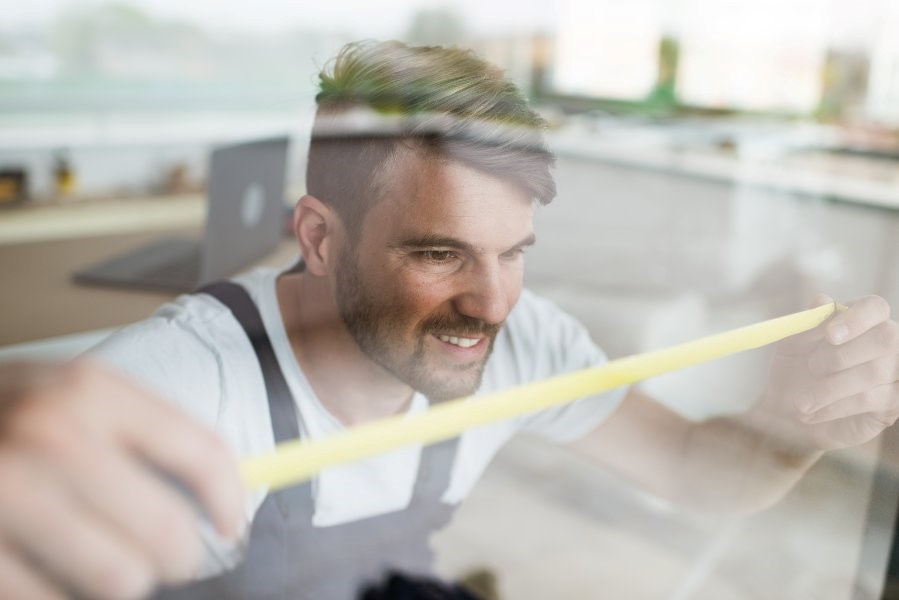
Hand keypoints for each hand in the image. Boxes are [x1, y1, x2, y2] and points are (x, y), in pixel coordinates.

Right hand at [0, 360, 245, 599]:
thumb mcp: (66, 395)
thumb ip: (141, 434)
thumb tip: (225, 490)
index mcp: (90, 390)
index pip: (201, 452)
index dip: (229, 499)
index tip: (231, 524)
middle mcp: (51, 437)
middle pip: (168, 533)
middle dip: (178, 555)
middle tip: (167, 555)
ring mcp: (5, 496)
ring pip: (121, 580)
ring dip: (122, 579)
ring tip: (100, 558)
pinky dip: (60, 595)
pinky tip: (41, 567)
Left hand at [761, 295, 898, 451]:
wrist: (788, 415)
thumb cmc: (793, 373)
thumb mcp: (790, 347)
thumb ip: (806, 325)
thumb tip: (821, 300)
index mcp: (860, 321)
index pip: (874, 307)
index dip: (855, 318)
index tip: (829, 334)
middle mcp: (886, 343)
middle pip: (885, 338)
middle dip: (841, 356)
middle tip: (813, 368)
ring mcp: (895, 373)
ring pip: (875, 372)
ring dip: (830, 388)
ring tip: (801, 402)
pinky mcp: (893, 402)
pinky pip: (870, 399)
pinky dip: (835, 406)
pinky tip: (814, 413)